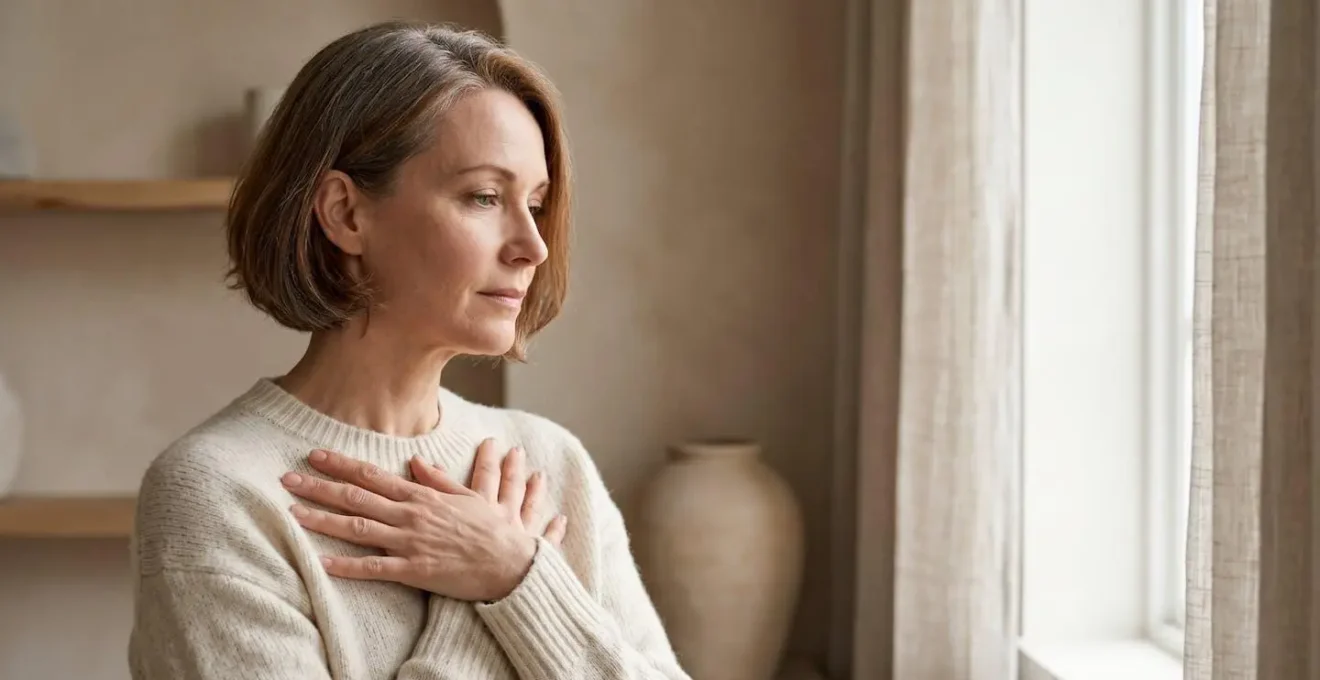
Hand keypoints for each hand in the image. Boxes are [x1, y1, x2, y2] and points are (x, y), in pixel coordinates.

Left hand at [281, 439, 567, 601]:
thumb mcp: (468, 496)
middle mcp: (411, 515)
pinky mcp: (415, 571)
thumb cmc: (492, 529)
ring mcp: (411, 542)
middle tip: (287, 479)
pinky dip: (348, 566)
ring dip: (323, 521)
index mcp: (422, 496)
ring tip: (292, 514)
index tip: (315, 455)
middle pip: (356, 498)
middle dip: (319, 487)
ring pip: (358, 529)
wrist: (512, 562)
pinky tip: (322, 563)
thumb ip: (437, 479)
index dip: (341, 465)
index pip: (373, 476)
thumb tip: (414, 461)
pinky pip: (375, 568)